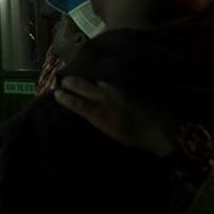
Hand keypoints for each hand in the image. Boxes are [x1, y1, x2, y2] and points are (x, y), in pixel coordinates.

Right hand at [54, 76, 178, 155]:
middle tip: (63, 80)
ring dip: (84, 78)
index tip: (56, 93)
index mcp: (98, 112)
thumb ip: (95, 117)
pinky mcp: (124, 85)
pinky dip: (98, 80)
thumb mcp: (109, 130)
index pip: (75, 101)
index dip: (64, 97)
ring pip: (94, 80)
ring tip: (77, 77)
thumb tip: (84, 108)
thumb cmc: (132, 135)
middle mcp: (103, 96)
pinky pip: (106, 80)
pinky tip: (98, 81)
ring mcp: (114, 88)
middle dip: (70, 81)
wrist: (157, 126)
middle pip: (81, 84)